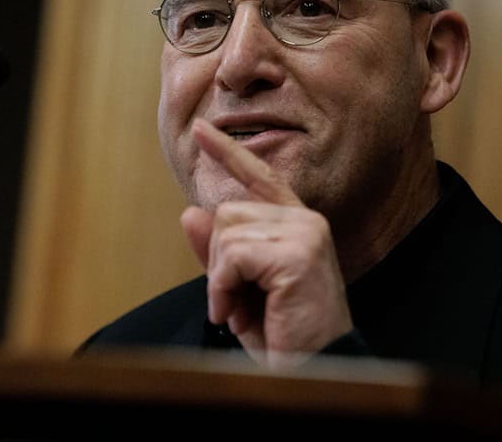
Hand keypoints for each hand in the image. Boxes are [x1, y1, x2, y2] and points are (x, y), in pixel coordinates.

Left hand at [180, 119, 353, 368]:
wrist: (311, 370)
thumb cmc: (281, 336)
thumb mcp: (239, 291)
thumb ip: (218, 252)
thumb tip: (190, 212)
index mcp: (297, 225)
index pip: (260, 178)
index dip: (228, 153)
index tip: (200, 129)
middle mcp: (306, 221)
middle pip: (227, 212)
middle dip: (217, 260)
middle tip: (234, 301)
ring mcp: (305, 234)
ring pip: (226, 231)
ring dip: (220, 278)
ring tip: (239, 310)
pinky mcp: (298, 253)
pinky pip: (233, 255)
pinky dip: (223, 287)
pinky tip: (237, 313)